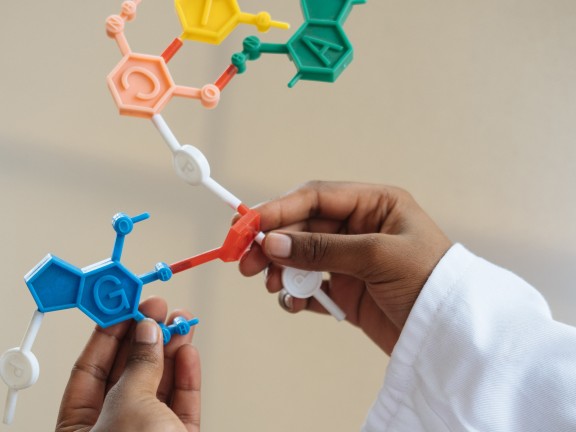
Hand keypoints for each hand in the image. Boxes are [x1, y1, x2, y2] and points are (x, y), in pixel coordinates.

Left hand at [56, 297, 200, 431]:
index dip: (108, 335)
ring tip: (181, 323)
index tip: (125, 307)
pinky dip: (186, 377)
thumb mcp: (128, 405)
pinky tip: (188, 354)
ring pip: (158, 385)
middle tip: (157, 310)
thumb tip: (147, 333)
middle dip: (145, 338)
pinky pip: (180, 403)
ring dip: (171, 351)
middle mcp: (111, 429)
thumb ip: (138, 366)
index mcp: (79, 429)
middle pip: (127, 374)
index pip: (89, 371)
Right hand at [239, 181, 451, 354]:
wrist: (453, 336)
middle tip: (246, 262)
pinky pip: (311, 286)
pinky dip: (297, 295)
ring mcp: (352, 260)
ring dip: (282, 270)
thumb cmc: (429, 281)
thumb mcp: (377, 256)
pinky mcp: (348, 291)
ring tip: (273, 286)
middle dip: (273, 244)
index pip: (316, 197)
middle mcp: (359, 228)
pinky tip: (293, 304)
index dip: (279, 208)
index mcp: (374, 205)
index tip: (249, 224)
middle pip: (303, 228)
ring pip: (302, 257)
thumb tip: (273, 243)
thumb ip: (322, 249)